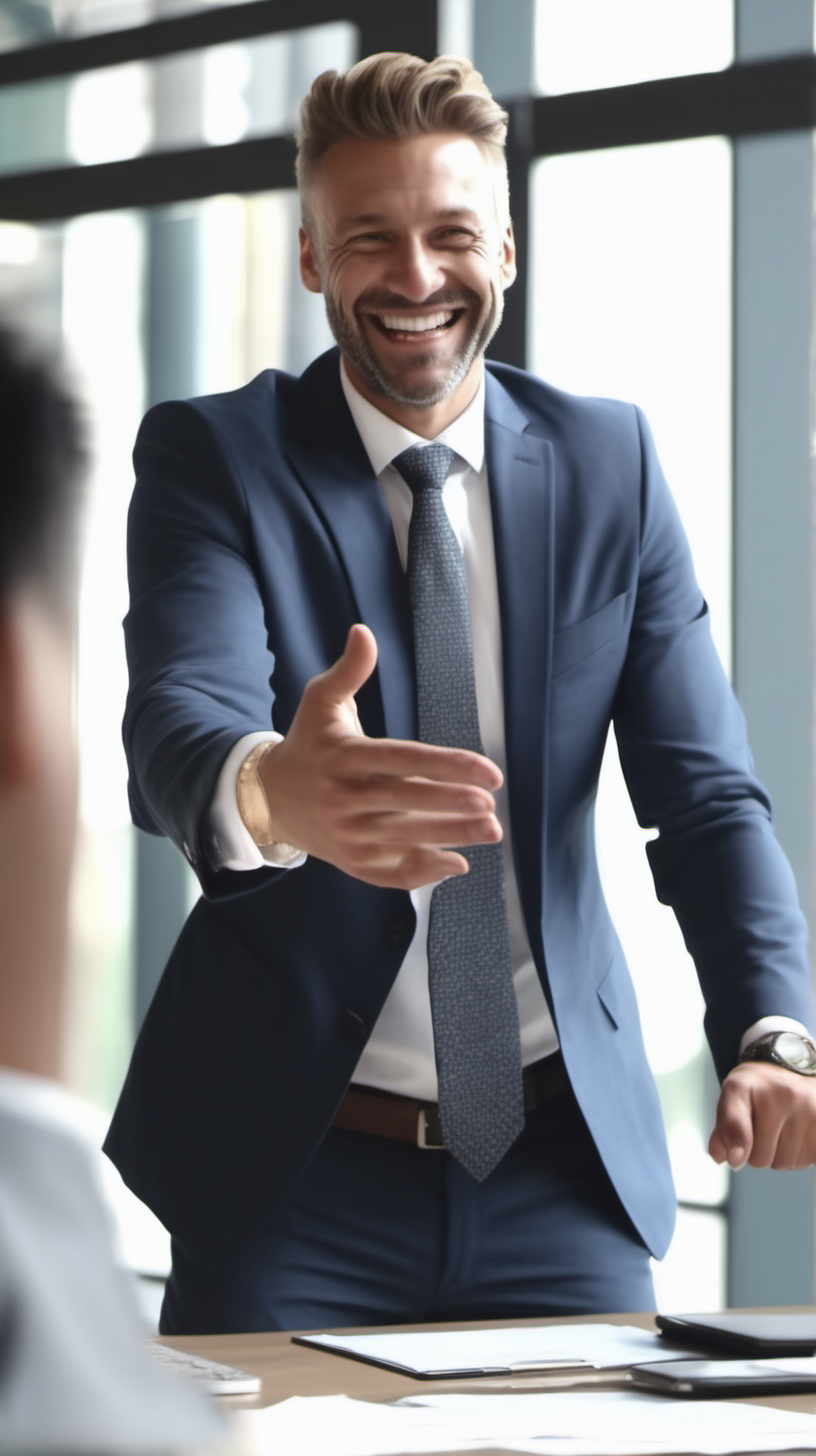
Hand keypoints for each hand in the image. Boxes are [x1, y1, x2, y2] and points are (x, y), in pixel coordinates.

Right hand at [259, 624, 503, 889]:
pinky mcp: (351, 861)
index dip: (447, 765)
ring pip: (405, 838)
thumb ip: (349, 671)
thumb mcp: (320, 702)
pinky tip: (458, 864)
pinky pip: (391, 873)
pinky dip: (424, 872)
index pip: (403, 760)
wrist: (268, 799)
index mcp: (345, 757)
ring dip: (451, 836)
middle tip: (490, 804)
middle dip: (451, 804)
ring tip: (491, 829)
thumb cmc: (308, 744)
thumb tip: (363, 631)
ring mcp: (348, 834)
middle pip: (406, 802)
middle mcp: (345, 798)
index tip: (488, 770)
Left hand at [709, 1061, 815, 1169]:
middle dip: (758, 1152)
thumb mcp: (733, 1098)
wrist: (793, 1068)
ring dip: (781, 1155)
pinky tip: (798, 1136)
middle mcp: (779, 1093)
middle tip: (763, 1129)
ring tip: (782, 1129)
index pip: (737, 1121)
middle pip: (761, 1157)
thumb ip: (724, 1128)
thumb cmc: (759, 1088)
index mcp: (745, 1085)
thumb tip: (720, 1157)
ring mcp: (807, 1106)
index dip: (737, 1144)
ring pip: (785, 1162)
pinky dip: (801, 1156)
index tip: (736, 1158)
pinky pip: (808, 1160)